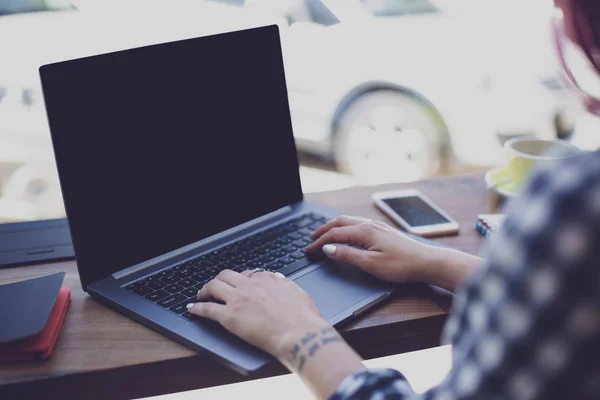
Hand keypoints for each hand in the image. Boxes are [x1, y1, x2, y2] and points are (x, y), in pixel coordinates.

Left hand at [186, 269, 325, 356]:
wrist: (300, 333)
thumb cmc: (305, 318)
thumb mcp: (299, 294)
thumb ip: (286, 287)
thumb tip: (282, 283)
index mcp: (268, 280)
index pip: (249, 274)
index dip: (241, 279)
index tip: (239, 284)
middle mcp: (251, 285)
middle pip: (227, 275)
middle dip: (219, 280)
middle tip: (215, 287)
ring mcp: (238, 299)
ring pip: (214, 286)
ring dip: (205, 290)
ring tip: (201, 296)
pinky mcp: (229, 316)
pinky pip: (207, 309)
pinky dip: (197, 308)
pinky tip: (192, 309)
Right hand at [306, 216, 481, 290]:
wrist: (427, 262)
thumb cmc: (402, 265)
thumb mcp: (370, 264)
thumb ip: (347, 255)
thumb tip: (328, 249)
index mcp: (364, 231)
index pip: (334, 235)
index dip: (320, 243)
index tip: (309, 250)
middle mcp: (369, 224)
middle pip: (340, 223)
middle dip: (323, 230)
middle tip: (311, 238)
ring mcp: (377, 226)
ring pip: (349, 221)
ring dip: (334, 226)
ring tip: (325, 233)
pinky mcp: (384, 230)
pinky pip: (358, 223)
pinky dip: (346, 226)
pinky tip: (347, 232)